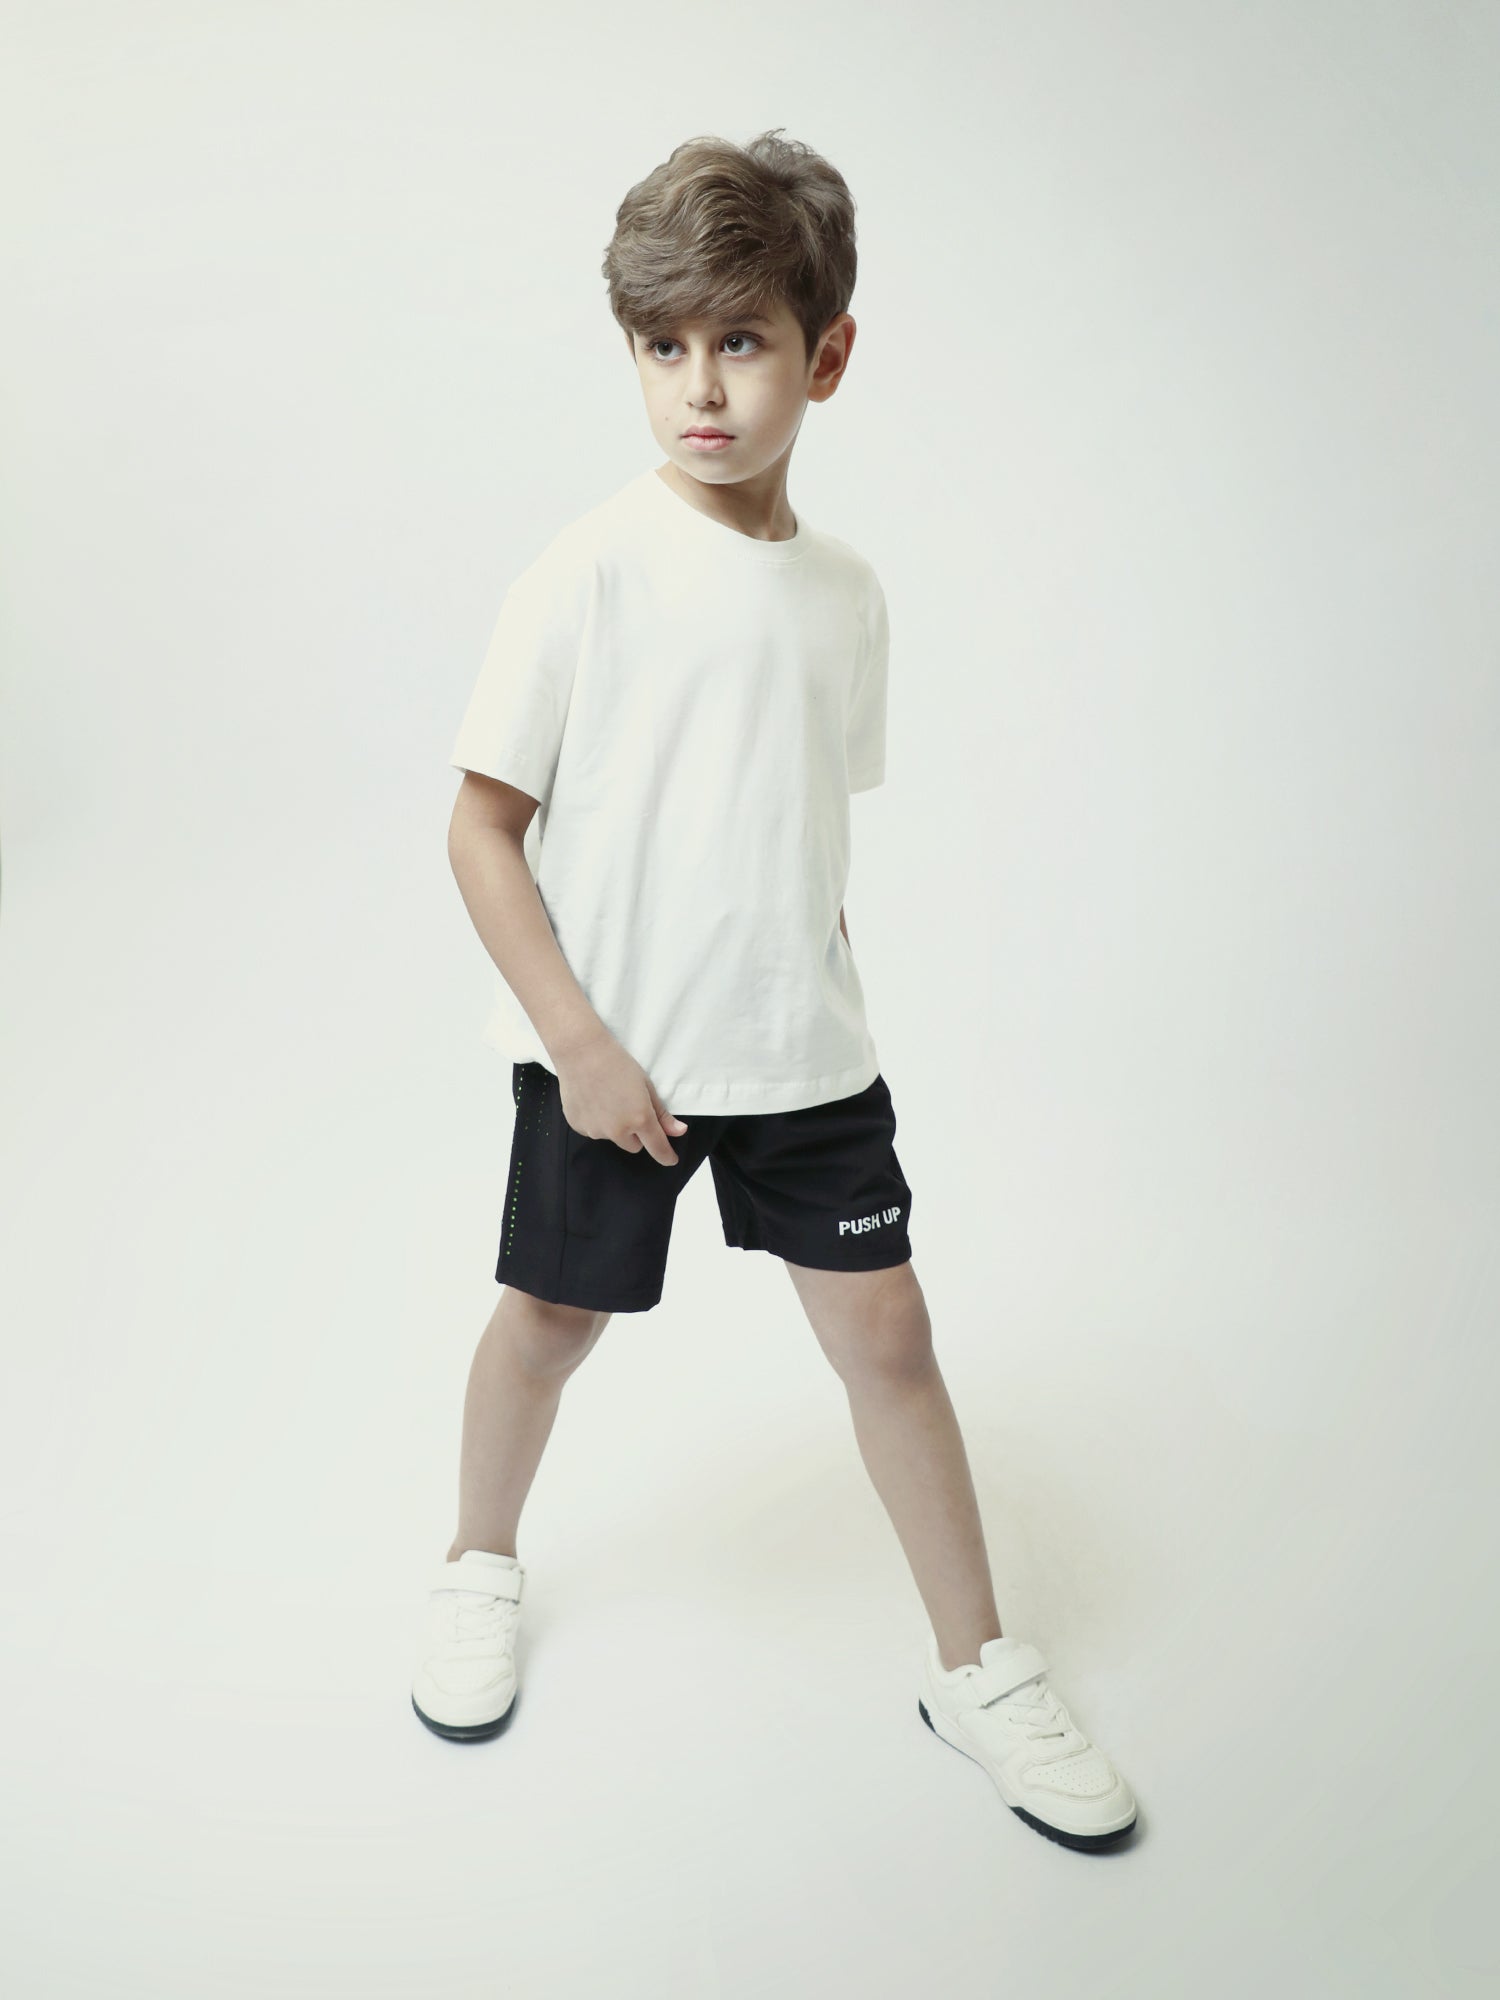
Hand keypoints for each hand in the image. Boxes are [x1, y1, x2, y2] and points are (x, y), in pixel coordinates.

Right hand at [553, 1029, 688, 1165]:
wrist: (581, 1051)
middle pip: (634, 1146)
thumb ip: (662, 1114)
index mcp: (640, 1119)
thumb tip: (679, 1132)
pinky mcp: (578, 1127)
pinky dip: (596, 1121)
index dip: (666, 1156)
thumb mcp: (646, 1085)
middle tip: (630, 1108)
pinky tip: (592, 1100)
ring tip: (607, 1098)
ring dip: (614, 1127)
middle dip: (636, 1133)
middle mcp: (618, 1130)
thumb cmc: (617, 1063)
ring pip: (613, 1138)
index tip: (670, 1159)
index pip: (657, 1148)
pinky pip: (593, 1131)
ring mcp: (596, 1131)